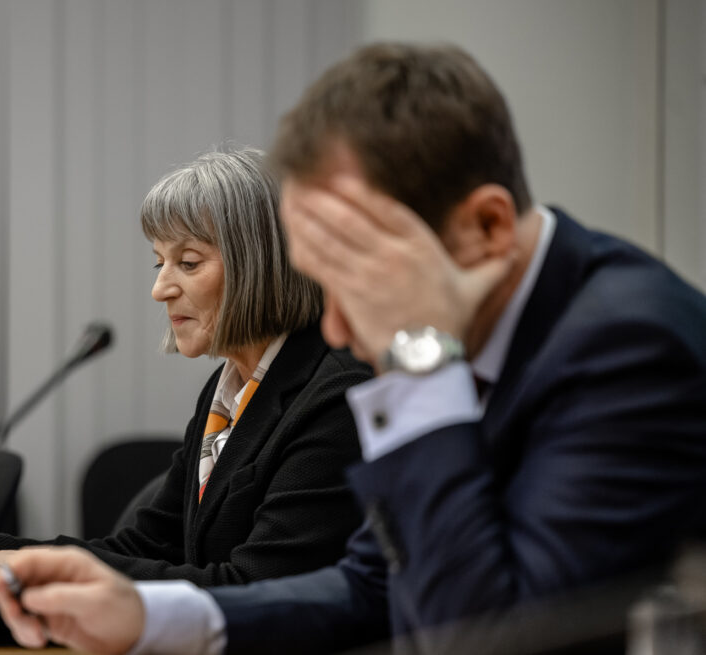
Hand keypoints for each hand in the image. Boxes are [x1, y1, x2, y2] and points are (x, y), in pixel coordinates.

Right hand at [0, 547, 143, 653]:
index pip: (29, 559)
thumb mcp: (96, 600)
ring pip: (16, 605)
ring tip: (37, 636)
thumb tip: (29, 597)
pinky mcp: (48, 619)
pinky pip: (24, 624)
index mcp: (66, 563)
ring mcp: (48, 599)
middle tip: (17, 618)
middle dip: (9, 601)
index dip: (10, 570)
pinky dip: (25, 633)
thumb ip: (62, 596)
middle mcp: (53, 578)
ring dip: (18, 621)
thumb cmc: (122, 607)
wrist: (135, 632)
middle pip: (15, 582)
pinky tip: (39, 639)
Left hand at [282, 176, 513, 366]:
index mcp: (421, 247)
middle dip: (325, 195)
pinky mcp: (349, 295)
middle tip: (304, 177)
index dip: (362, 188)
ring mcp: (368, 274)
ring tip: (291, 194)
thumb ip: (494, 264)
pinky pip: (320, 263)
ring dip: (308, 214)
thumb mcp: (477, 289)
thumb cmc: (448, 325)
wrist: (428, 362)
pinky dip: (304, 243)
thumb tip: (517, 247)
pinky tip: (293, 230)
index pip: (387, 208)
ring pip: (330, 236)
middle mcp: (392, 255)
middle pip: (351, 216)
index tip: (342, 172)